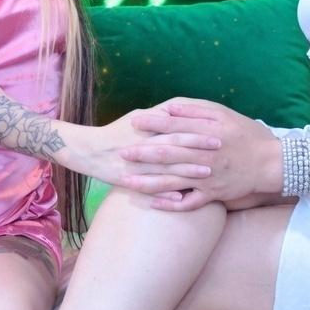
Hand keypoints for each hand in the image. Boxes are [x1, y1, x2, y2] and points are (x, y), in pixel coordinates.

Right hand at [62, 107, 220, 191]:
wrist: (89, 150)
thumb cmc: (118, 130)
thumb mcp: (139, 117)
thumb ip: (161, 114)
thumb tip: (182, 110)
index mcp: (146, 130)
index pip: (177, 129)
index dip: (199, 132)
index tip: (218, 134)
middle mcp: (142, 147)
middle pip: (175, 149)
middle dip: (199, 151)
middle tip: (221, 153)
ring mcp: (136, 166)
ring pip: (165, 170)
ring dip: (188, 173)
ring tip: (207, 175)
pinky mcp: (128, 181)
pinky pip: (149, 191)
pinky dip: (166, 196)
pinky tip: (183, 199)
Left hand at [121, 98, 278, 210]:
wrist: (272, 163)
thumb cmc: (246, 135)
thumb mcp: (224, 115)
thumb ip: (196, 111)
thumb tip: (170, 107)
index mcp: (208, 133)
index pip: (176, 126)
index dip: (154, 123)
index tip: (134, 121)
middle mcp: (205, 155)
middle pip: (170, 153)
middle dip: (143, 153)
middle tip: (122, 152)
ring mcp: (208, 177)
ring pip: (173, 180)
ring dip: (148, 180)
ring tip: (127, 180)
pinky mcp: (213, 194)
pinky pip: (189, 203)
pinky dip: (171, 204)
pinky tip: (153, 203)